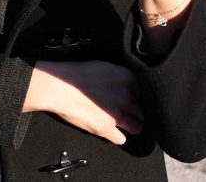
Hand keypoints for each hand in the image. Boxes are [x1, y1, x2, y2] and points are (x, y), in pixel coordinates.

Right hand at [23, 61, 142, 144]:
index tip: (133, 99)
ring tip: (122, 124)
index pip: (145, 92)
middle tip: (126, 111)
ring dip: (131, 126)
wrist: (60, 87)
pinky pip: (121, 139)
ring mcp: (118, 114)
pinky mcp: (106, 129)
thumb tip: (127, 84)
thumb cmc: (77, 73)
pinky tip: (112, 131)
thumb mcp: (105, 66)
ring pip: (137, 127)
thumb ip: (121, 76)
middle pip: (142, 111)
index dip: (138, 97)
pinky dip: (117, 137)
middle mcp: (128, 97)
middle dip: (135, 112)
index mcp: (128, 78)